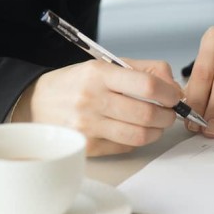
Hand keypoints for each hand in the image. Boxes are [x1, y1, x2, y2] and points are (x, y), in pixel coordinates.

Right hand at [12, 58, 183, 155]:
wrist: (39, 102)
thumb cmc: (78, 83)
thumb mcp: (107, 65)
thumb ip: (145, 70)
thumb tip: (175, 88)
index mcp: (99, 74)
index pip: (147, 86)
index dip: (170, 94)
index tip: (175, 97)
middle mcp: (91, 99)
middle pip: (147, 114)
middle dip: (168, 116)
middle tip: (169, 113)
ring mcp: (88, 126)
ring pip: (139, 135)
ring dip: (156, 131)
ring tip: (155, 124)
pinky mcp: (87, 147)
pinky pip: (126, 147)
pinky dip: (136, 140)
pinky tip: (132, 131)